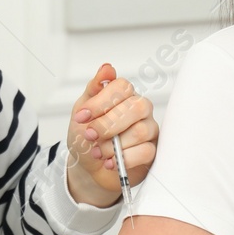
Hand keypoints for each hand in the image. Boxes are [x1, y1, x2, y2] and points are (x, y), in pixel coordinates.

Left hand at [65, 64, 158, 206]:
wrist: (88, 166)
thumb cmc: (87, 136)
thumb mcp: (82, 111)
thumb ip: (94, 89)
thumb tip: (107, 68)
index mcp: (124, 95)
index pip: (123, 86)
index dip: (101, 102)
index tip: (82, 116)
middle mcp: (140, 109)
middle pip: (136, 108)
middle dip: (108, 124)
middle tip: (90, 135)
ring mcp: (149, 129)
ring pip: (140, 131)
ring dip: (113, 145)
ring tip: (98, 152)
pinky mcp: (152, 151)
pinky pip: (146, 151)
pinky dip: (124, 159)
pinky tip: (110, 162)